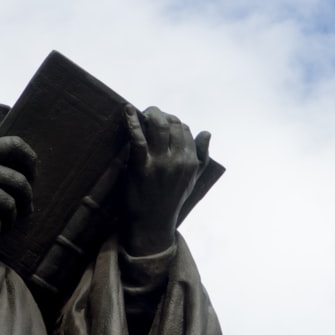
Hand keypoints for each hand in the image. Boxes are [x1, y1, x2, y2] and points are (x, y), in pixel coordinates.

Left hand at [123, 105, 209, 255]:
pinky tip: (128, 110)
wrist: (152, 224)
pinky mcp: (141, 166)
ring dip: (151, 114)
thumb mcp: (192, 180)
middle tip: (151, 113)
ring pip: (159, 126)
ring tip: (143, 112)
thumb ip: (202, 156)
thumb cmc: (171, 200)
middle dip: (162, 115)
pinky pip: (138, 138)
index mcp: (191, 162)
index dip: (174, 122)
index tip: (163, 121)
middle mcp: (179, 160)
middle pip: (173, 124)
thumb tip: (206, 132)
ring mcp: (160, 163)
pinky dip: (132, 121)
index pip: (186, 130)